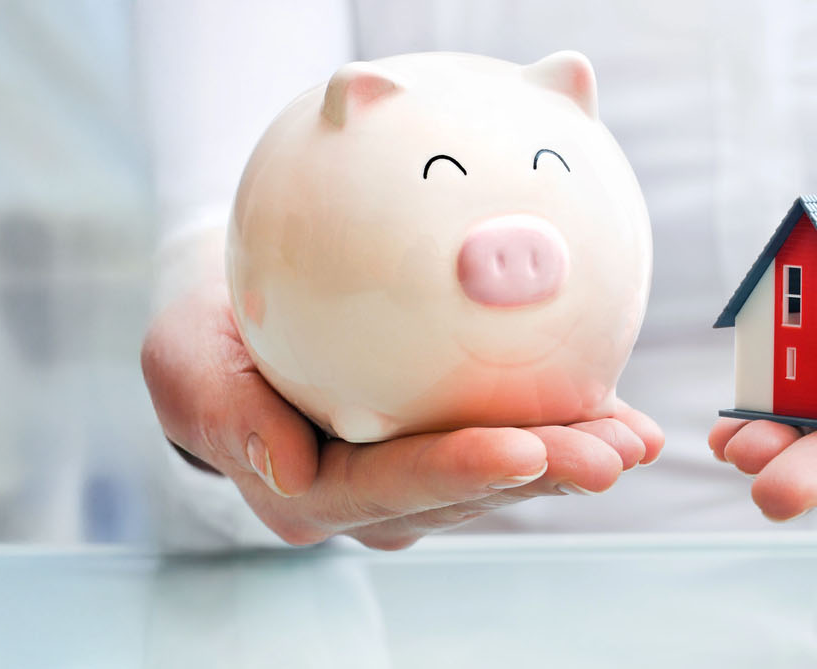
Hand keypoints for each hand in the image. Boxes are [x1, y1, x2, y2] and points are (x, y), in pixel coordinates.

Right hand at [141, 279, 663, 549]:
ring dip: (574, 457)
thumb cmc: (204, 333)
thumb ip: (224, 416)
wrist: (231, 310)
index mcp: (312, 491)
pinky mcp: (457, 441)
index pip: (391, 488)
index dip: (459, 473)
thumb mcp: (183, 366)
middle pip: (466, 491)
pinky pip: (523, 438)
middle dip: (542, 475)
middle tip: (608, 455)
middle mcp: (376, 500)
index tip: (519, 449)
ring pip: (508, 475)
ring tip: (633, 439)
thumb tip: (285, 465)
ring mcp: (421, 476)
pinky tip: (633, 423)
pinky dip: (577, 427)